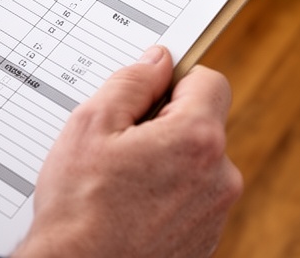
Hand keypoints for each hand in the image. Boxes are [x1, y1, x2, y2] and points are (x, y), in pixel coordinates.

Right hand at [13, 46, 241, 257]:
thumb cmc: (79, 206)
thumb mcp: (91, 124)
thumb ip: (131, 82)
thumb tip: (158, 61)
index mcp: (197, 139)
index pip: (209, 81)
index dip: (175, 79)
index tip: (147, 91)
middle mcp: (220, 176)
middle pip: (201, 124)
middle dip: (165, 124)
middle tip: (119, 143)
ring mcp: (215, 212)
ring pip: (195, 163)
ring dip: (166, 162)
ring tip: (121, 181)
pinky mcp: (206, 239)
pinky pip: (191, 198)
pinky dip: (167, 195)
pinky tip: (131, 206)